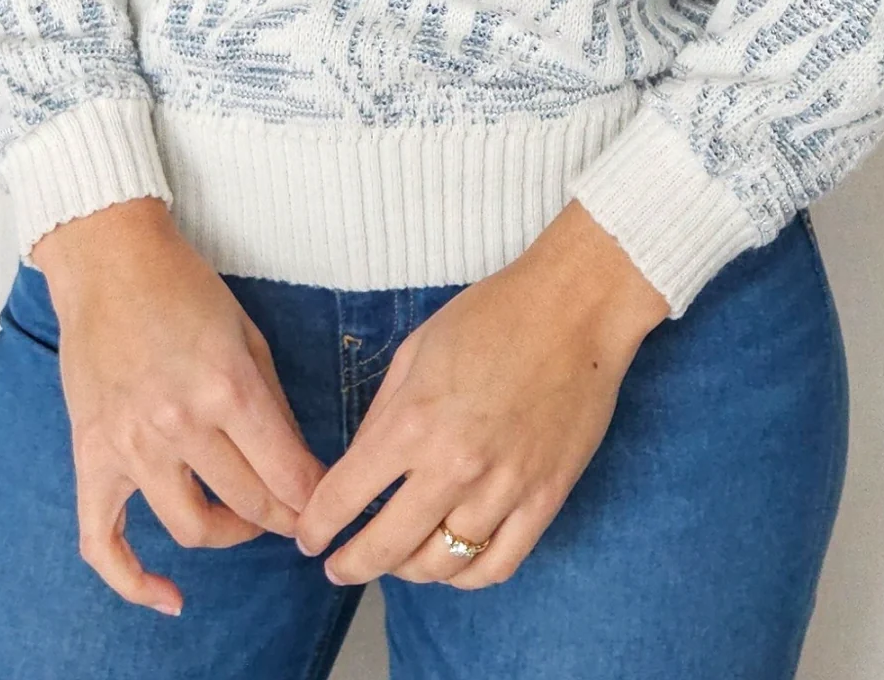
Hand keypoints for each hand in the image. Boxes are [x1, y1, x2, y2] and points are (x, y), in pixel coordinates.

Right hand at [32, 197, 326, 616]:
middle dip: (285, 516)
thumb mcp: (247, 335)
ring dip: (232, 534)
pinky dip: (133, 580)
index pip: (286, 474)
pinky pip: (103, 542)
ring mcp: (131, 445)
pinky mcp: (92, 456)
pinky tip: (170, 595)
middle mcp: (180, 424)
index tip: (330, 504)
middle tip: (299, 512)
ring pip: (193, 527)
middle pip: (249, 504)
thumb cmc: (184, 289)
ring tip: (247, 520)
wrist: (109, 263)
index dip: (316, 499)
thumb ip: (273, 404)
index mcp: (227, 388)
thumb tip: (298, 464)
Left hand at [293, 199, 669, 588]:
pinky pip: (498, 565)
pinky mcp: (545, 499)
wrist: (574, 307)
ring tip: (398, 562)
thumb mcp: (417, 349)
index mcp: (413, 422)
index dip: (318, 525)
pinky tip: (452, 562)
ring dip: (409, 572)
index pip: (345, 497)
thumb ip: (384, 412)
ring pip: (442, 566)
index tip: (309, 537)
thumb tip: (363, 466)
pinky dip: (467, 576)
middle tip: (339, 567)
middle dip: (351, 566)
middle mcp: (453, 466)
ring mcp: (503, 488)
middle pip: (387, 548)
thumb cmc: (492, 315)